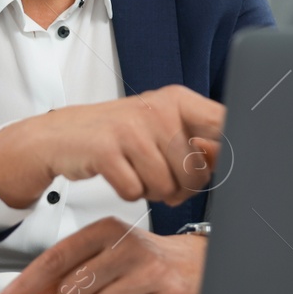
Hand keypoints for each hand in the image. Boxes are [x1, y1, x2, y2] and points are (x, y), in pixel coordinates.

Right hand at [0, 85, 222, 208]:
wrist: (62, 135)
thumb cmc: (120, 134)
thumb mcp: (163, 128)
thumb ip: (200, 144)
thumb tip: (230, 164)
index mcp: (179, 100)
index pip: (224, 125)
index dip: (230, 154)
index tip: (222, 165)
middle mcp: (157, 109)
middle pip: (195, 172)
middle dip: (181, 186)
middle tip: (162, 177)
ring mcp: (131, 128)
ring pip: (165, 186)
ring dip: (152, 191)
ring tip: (137, 172)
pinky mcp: (107, 150)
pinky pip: (135, 192)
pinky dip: (128, 193)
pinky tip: (118, 175)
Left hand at [0, 216, 205, 293]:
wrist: (197, 264)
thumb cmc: (146, 259)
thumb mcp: (107, 251)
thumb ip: (71, 268)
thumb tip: (32, 291)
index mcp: (107, 230)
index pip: (55, 258)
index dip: (27, 283)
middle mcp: (127, 246)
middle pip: (73, 291)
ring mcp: (149, 271)